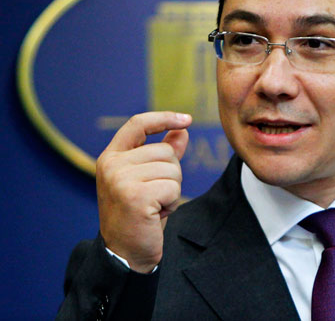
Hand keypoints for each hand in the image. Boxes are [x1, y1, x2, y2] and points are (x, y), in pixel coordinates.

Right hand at [96, 111, 191, 272]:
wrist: (126, 253)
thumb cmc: (139, 214)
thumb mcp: (149, 179)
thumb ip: (163, 153)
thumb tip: (182, 130)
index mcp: (111, 156)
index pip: (138, 124)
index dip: (164, 118)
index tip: (187, 120)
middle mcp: (111, 164)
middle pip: (165, 150)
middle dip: (171, 174)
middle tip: (155, 196)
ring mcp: (120, 179)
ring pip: (172, 169)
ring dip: (172, 189)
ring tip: (154, 205)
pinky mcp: (135, 195)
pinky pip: (173, 187)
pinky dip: (172, 202)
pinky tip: (156, 214)